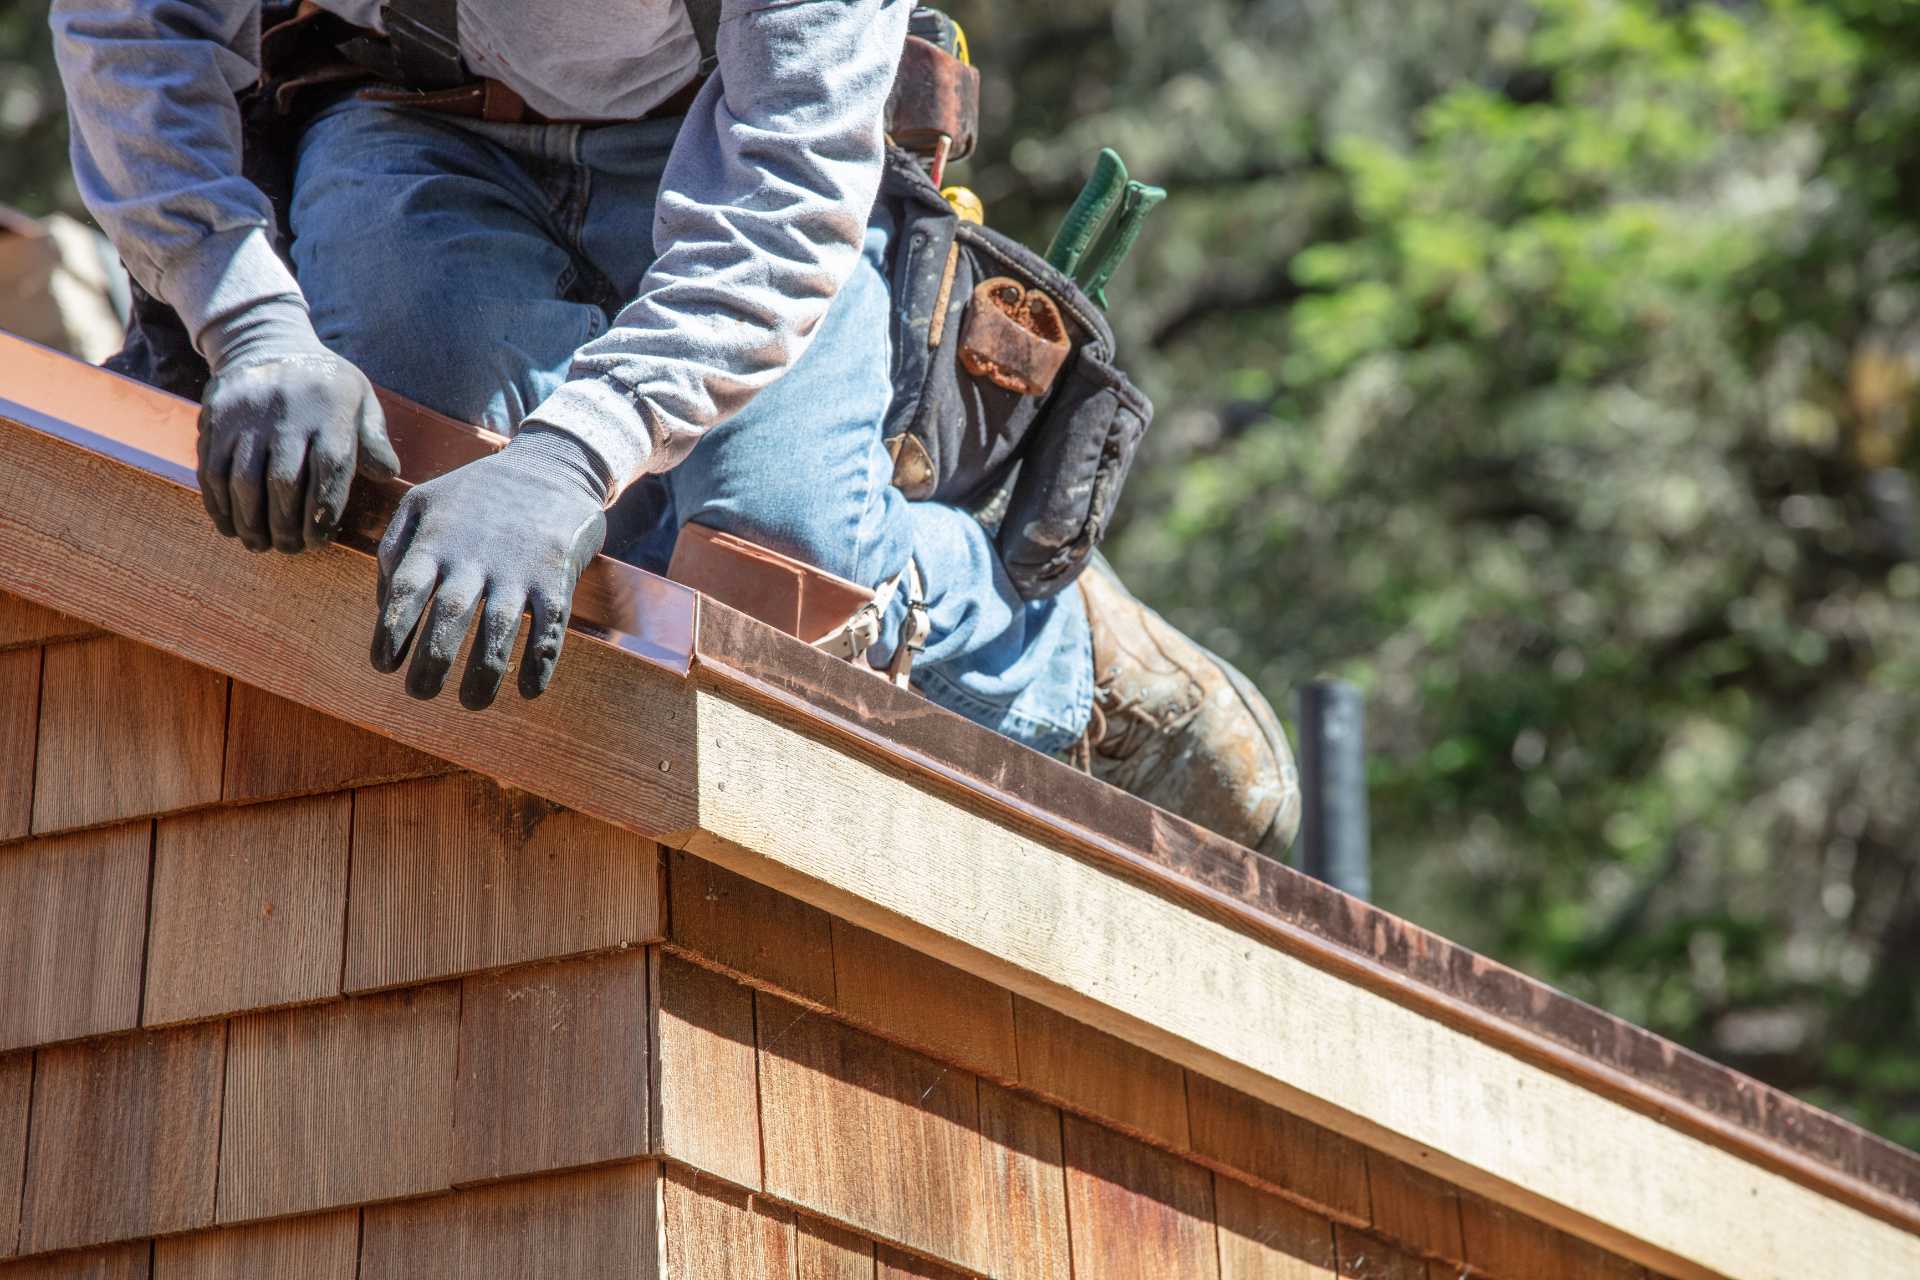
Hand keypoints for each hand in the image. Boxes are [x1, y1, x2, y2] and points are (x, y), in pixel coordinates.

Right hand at [196, 302, 399, 551]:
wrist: (267, 341)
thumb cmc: (325, 384)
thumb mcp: (361, 399)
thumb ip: (374, 438)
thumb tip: (387, 474)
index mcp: (329, 410)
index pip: (329, 470)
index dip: (324, 512)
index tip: (319, 540)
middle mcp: (286, 413)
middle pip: (282, 481)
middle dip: (285, 524)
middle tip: (291, 549)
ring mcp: (246, 416)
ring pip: (243, 480)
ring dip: (250, 520)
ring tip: (261, 544)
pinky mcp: (215, 418)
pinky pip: (211, 468)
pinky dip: (219, 504)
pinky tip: (231, 526)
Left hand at [372, 428, 609, 708]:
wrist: (552, 466)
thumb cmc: (477, 493)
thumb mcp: (422, 503)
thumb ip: (395, 550)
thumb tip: (384, 608)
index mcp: (436, 541)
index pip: (405, 595)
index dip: (391, 636)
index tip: (385, 666)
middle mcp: (475, 557)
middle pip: (448, 619)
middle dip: (431, 664)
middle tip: (420, 694)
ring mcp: (518, 568)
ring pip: (498, 631)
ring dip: (484, 674)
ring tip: (472, 703)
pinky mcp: (556, 577)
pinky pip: (549, 628)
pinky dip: (539, 663)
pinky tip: (529, 690)